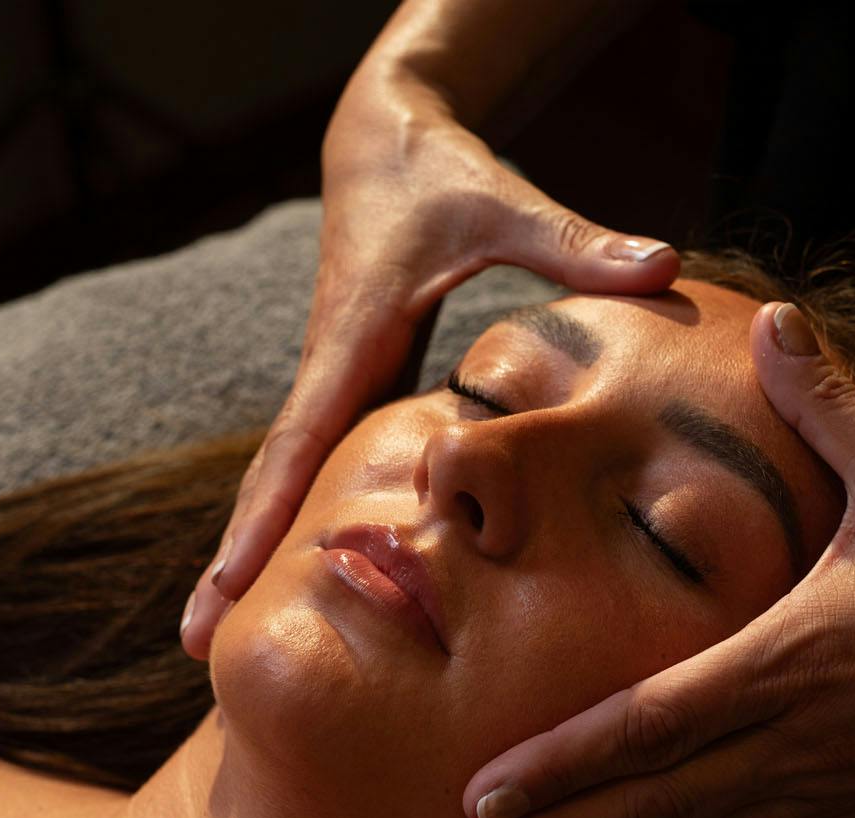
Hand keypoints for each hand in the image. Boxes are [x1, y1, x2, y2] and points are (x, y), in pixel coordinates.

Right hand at [179, 63, 678, 657]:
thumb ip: (575, 242)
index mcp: (352, 337)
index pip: (299, 443)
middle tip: (190, 644)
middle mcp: (331, 368)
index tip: (227, 588)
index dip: (265, 519)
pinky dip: (297, 516)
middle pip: (273, 480)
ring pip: (290, 477)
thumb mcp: (502, 201)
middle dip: (232, 559)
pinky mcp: (356, 379)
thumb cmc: (439, 167)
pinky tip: (300, 571)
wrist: (384, 136)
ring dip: (255, 548)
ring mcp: (338, 378)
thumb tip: (664, 265)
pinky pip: (320, 461)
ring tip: (213, 634)